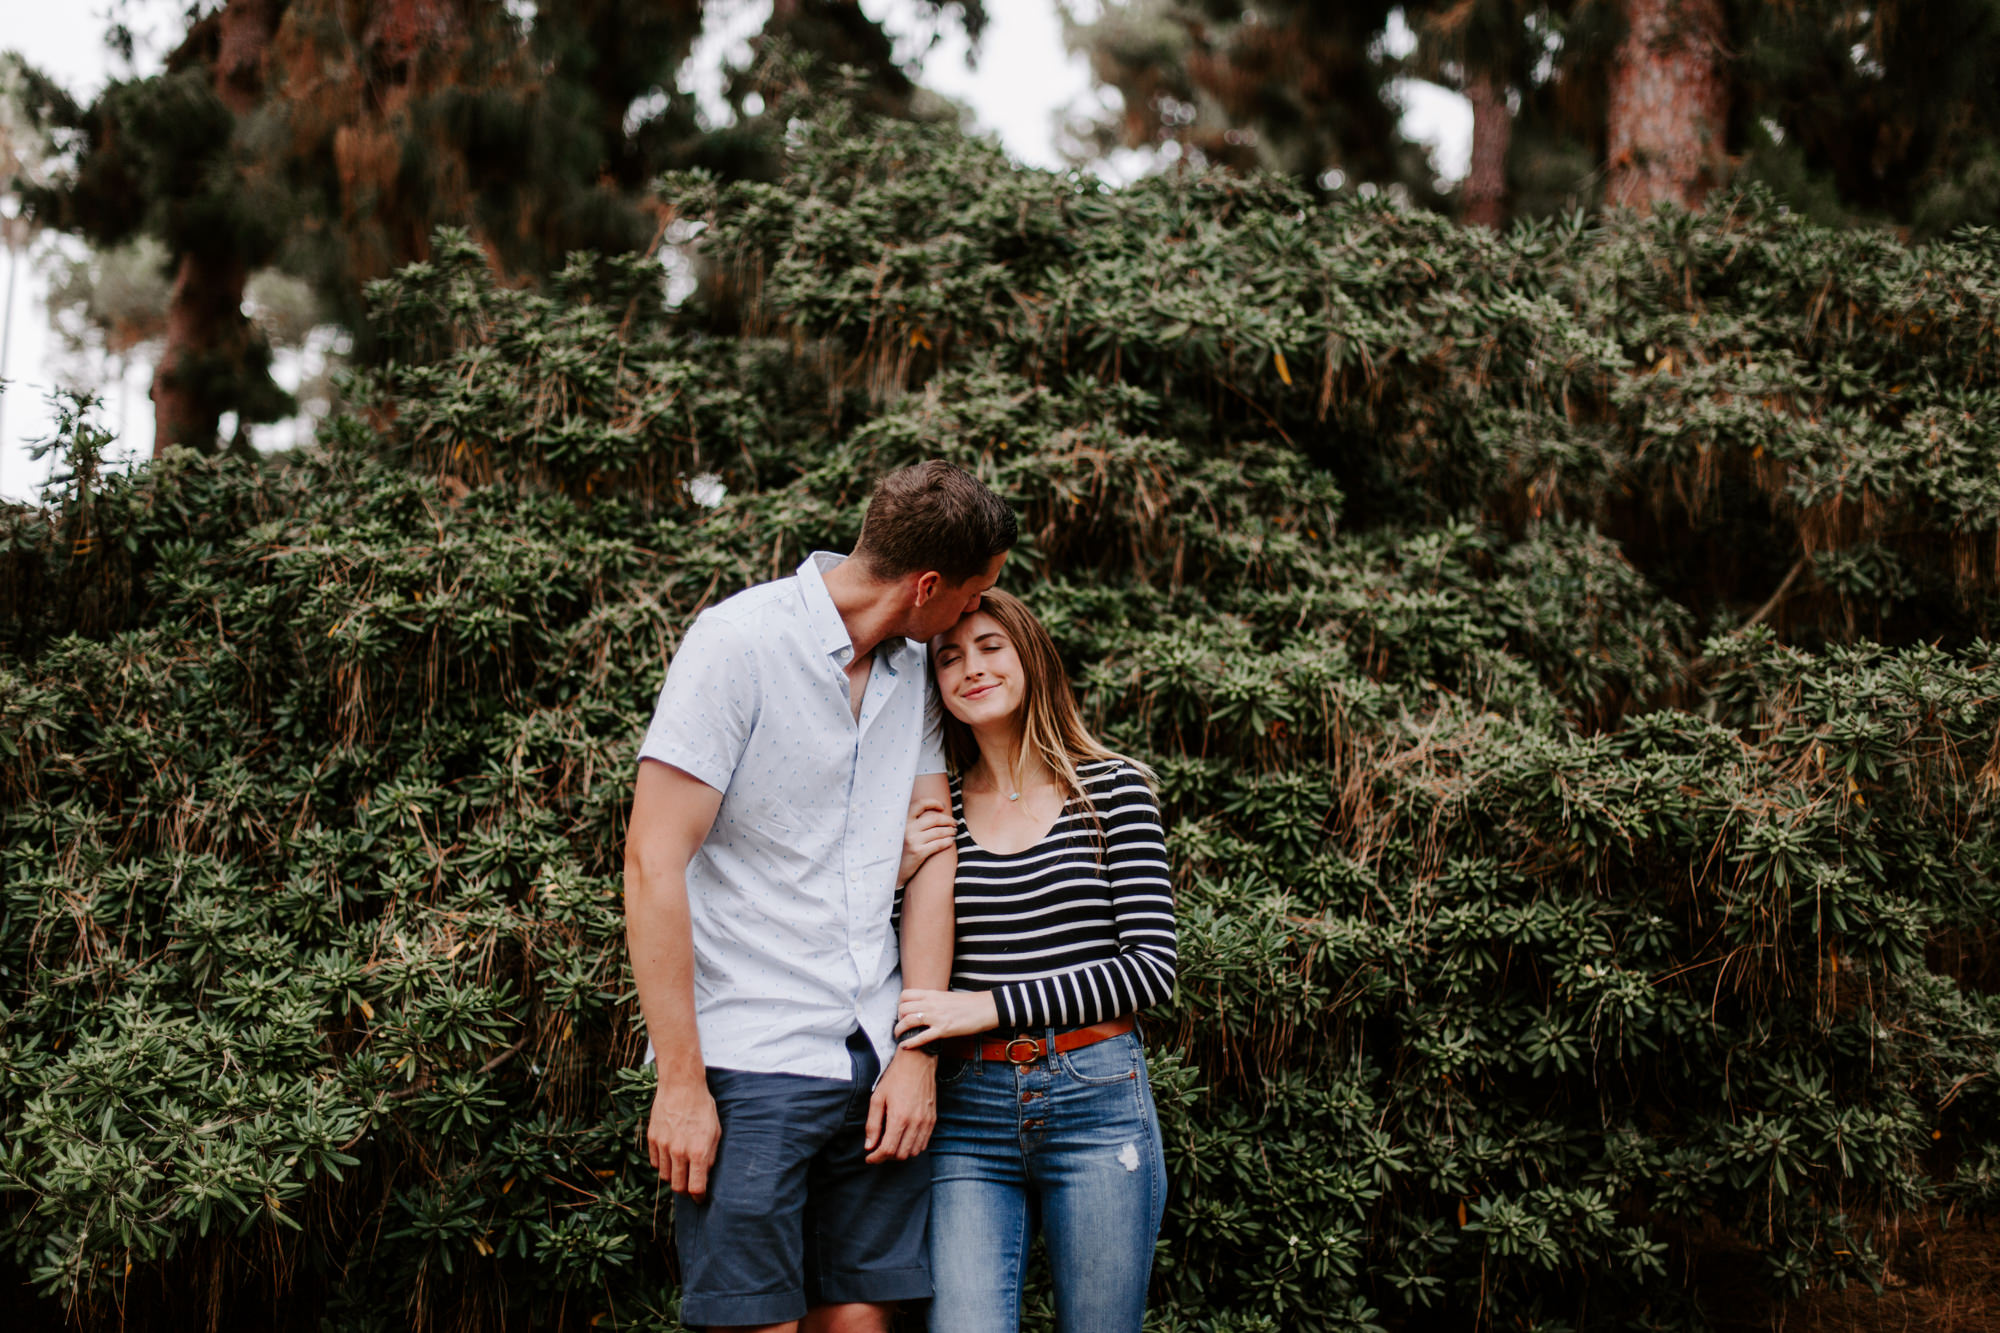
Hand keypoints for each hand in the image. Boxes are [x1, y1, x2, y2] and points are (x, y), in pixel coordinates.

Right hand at [646, 1074, 720, 1197]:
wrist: (681, 1086)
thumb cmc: (702, 1108)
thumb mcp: (715, 1132)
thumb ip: (710, 1156)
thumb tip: (705, 1175)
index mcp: (698, 1151)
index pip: (695, 1187)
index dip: (698, 1197)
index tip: (700, 1198)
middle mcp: (679, 1152)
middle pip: (678, 1187)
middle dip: (685, 1190)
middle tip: (691, 1186)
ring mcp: (663, 1146)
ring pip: (665, 1176)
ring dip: (674, 1177)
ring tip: (682, 1169)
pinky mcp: (652, 1139)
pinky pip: (656, 1163)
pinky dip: (663, 1165)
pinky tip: (671, 1157)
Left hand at [864, 1047, 936, 1162]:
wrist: (918, 1062)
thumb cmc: (895, 1078)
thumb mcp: (877, 1098)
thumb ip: (872, 1125)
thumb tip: (869, 1146)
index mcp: (899, 1118)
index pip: (888, 1150)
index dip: (876, 1158)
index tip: (869, 1157)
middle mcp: (915, 1123)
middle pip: (901, 1155)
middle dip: (887, 1157)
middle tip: (878, 1150)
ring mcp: (926, 1122)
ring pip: (913, 1152)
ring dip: (900, 1153)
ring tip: (890, 1144)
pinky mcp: (932, 1119)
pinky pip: (924, 1143)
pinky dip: (913, 1147)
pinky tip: (903, 1139)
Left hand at [894, 987, 999, 1049]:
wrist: (985, 1008)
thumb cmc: (969, 1003)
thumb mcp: (947, 996)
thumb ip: (933, 1000)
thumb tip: (924, 1006)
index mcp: (932, 994)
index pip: (905, 995)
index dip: (899, 1004)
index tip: (902, 1012)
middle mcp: (931, 1004)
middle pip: (903, 1008)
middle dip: (898, 1018)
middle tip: (902, 1024)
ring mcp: (936, 1017)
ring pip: (908, 1021)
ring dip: (899, 1030)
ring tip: (898, 1035)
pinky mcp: (943, 1030)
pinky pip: (921, 1037)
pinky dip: (910, 1043)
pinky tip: (905, 1046)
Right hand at [898, 796, 954, 886]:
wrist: (891, 870)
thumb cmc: (899, 849)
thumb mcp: (901, 831)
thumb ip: (912, 821)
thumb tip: (934, 811)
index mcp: (903, 820)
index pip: (920, 804)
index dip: (934, 803)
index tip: (942, 807)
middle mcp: (907, 828)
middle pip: (934, 818)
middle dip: (947, 820)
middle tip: (954, 823)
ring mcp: (912, 840)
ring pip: (939, 832)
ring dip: (950, 831)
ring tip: (954, 832)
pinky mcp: (918, 853)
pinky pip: (938, 844)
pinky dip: (947, 842)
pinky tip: (951, 841)